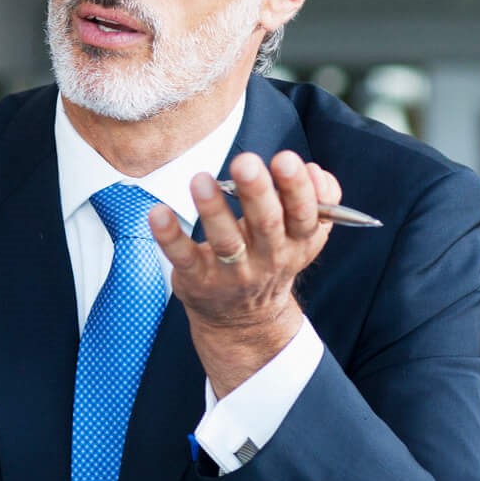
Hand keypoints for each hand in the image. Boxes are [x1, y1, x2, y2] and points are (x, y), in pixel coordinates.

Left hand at [148, 150, 340, 394]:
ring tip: (201, 180)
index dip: (298, 189)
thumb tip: (314, 171)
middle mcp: (267, 259)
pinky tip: (158, 213)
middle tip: (246, 162)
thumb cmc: (272, 258)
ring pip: (225, 241)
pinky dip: (170, 236)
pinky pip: (184, 256)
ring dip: (214, 210)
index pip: (304, 216)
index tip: (288, 160)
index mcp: (297, 242)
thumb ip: (321, 200)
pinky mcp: (198, 279)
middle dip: (257, 192)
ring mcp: (231, 272)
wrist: (246, 320)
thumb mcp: (304, 235)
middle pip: (266, 224)